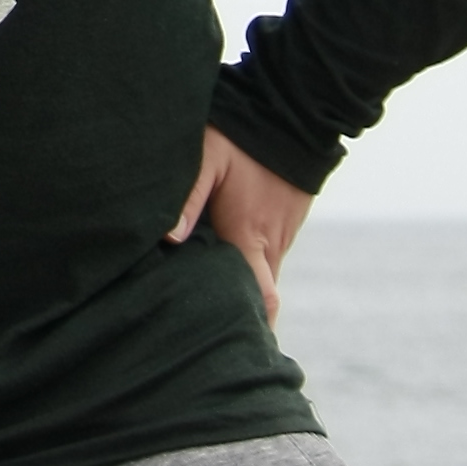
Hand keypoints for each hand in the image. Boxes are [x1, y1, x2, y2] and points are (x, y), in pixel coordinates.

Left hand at [169, 126, 313, 324]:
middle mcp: (271, 244)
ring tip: (212, 312)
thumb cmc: (244, 133)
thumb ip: (189, 197)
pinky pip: (267, 257)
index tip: (233, 352)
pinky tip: (224, 271)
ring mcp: (281, 234)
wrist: (296, 113)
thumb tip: (170, 241)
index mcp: (251, 236)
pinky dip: (250, 270)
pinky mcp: (284, 222)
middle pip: (259, 296)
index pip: (259, 298)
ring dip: (244, 292)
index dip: (250, 329)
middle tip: (214, 340)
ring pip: (262, 276)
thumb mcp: (208, 156)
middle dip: (242, 318)